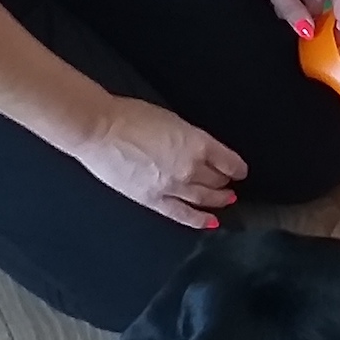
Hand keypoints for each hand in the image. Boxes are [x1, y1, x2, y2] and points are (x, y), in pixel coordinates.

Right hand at [74, 98, 247, 228]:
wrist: (99, 130)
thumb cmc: (130, 117)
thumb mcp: (173, 120)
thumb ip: (191, 139)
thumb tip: (200, 151)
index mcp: (198, 144)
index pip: (229, 161)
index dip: (237, 167)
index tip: (240, 170)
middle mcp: (190, 168)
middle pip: (217, 180)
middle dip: (225, 182)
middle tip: (229, 183)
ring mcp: (172, 187)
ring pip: (204, 198)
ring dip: (218, 200)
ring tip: (226, 200)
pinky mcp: (153, 200)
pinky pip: (183, 214)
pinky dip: (199, 220)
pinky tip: (211, 222)